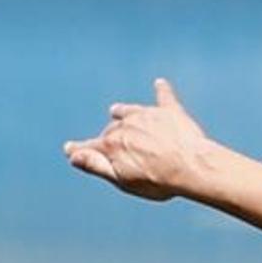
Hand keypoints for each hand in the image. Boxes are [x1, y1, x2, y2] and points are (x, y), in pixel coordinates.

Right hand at [63, 78, 217, 201]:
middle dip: (109, 137)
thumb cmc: (158, 179)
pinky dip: (162, 90)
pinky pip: (164, 97)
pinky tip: (160, 83)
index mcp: (112, 144)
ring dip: (123, 112)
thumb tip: (72, 155)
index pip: (90, 147)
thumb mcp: (122, 179)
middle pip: (112, 130)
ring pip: (130, 112)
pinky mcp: (170, 111)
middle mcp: (125, 125)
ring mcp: (147, 116)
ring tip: (116, 110)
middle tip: (110, 146)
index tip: (69, 149)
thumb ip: (96, 166)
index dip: (80, 149)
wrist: (191, 166)